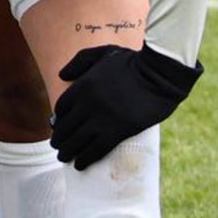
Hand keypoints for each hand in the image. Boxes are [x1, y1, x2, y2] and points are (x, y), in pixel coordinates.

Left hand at [52, 44, 200, 168]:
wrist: (160, 74)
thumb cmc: (133, 62)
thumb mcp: (102, 53)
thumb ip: (79, 61)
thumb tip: (61, 75)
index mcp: (83, 85)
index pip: (62, 108)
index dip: (58, 119)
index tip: (57, 126)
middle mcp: (88, 104)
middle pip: (66, 127)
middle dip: (59, 138)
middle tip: (57, 146)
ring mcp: (103, 118)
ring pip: (78, 140)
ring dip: (68, 151)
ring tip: (64, 157)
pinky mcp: (119, 131)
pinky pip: (97, 148)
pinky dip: (86, 158)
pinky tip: (81, 164)